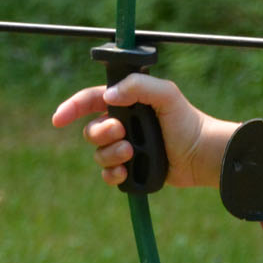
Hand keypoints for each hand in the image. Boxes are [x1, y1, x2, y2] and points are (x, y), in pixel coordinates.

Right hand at [51, 74, 225, 187]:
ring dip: (110, 154)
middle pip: (91, 130)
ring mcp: (126, 148)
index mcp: (127, 103)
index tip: (59, 119)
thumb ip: (138, 87)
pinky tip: (126, 172)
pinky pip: (109, 175)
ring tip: (131, 152)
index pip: (90, 101)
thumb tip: (107, 98)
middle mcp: (123, 125)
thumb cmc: (188, 121)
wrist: (203, 154)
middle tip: (122, 132)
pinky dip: (113, 174)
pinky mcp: (132, 170)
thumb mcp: (167, 94)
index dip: (71, 108)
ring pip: (98, 154)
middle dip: (101, 132)